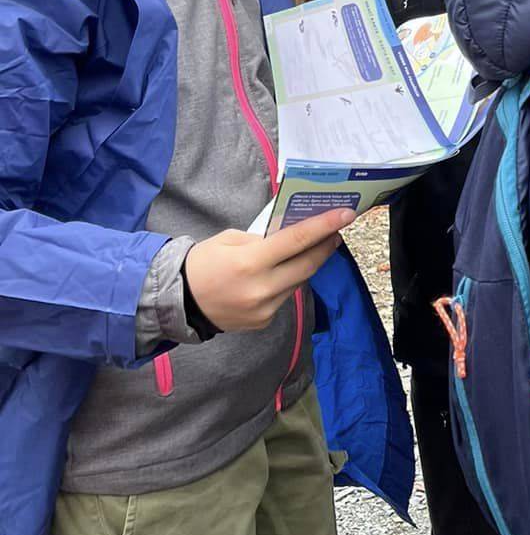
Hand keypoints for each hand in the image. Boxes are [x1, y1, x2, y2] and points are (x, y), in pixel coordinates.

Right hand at [185, 209, 354, 332]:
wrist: (179, 301)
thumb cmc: (203, 263)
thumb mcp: (230, 239)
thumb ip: (263, 238)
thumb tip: (293, 233)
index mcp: (250, 262)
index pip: (297, 240)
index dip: (324, 226)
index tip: (345, 214)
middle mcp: (261, 288)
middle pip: (308, 265)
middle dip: (325, 246)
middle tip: (336, 231)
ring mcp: (265, 308)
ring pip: (298, 282)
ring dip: (309, 264)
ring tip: (315, 247)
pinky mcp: (264, 320)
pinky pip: (285, 296)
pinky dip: (288, 282)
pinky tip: (284, 272)